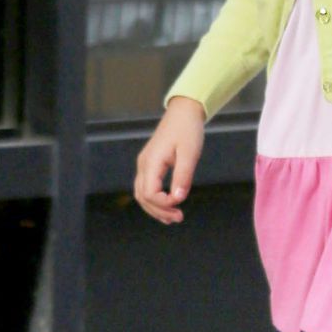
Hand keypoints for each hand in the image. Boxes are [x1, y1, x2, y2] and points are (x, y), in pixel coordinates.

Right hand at [136, 97, 204, 223]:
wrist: (184, 112)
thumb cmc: (188, 130)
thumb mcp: (189, 153)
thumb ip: (183, 176)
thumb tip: (178, 198)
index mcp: (151, 162)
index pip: (149, 192)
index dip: (163, 203)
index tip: (180, 203)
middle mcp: (144, 165)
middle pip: (142, 197)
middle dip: (159, 211)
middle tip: (178, 218)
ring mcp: (145, 165)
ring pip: (142, 194)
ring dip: (156, 208)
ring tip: (174, 218)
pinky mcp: (150, 165)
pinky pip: (147, 187)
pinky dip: (155, 200)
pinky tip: (169, 206)